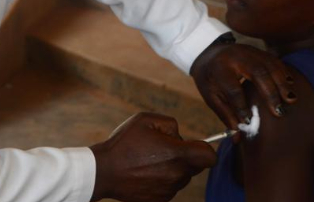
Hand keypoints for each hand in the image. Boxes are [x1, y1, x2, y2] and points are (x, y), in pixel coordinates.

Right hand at [90, 113, 216, 201]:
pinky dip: (161, 180)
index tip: (194, 146)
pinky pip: (169, 187)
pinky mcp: (160, 200)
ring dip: (172, 168)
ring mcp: (169, 191)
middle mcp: (177, 175)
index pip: (209, 157)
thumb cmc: (124, 143)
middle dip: (184, 156)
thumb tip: (179, 136)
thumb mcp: (146, 119)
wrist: (103, 171)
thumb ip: (171, 124)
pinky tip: (144, 172)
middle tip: (161, 149)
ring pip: (181, 177)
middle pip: (195, 166)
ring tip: (148, 160)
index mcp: (178, 155)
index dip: (205, 149)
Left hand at [190, 43, 295, 130]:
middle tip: (280, 111)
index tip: (248, 122)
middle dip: (270, 92)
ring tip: (291, 100)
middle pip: (256, 72)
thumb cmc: (210, 78)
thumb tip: (237, 137)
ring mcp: (248, 51)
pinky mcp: (258, 50)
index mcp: (219, 69)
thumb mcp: (211, 96)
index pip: (233, 89)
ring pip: (269, 64)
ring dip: (282, 82)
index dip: (241, 107)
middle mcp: (235, 57)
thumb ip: (225, 115)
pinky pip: (274, 60)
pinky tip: (291, 86)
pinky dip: (284, 73)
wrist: (208, 52)